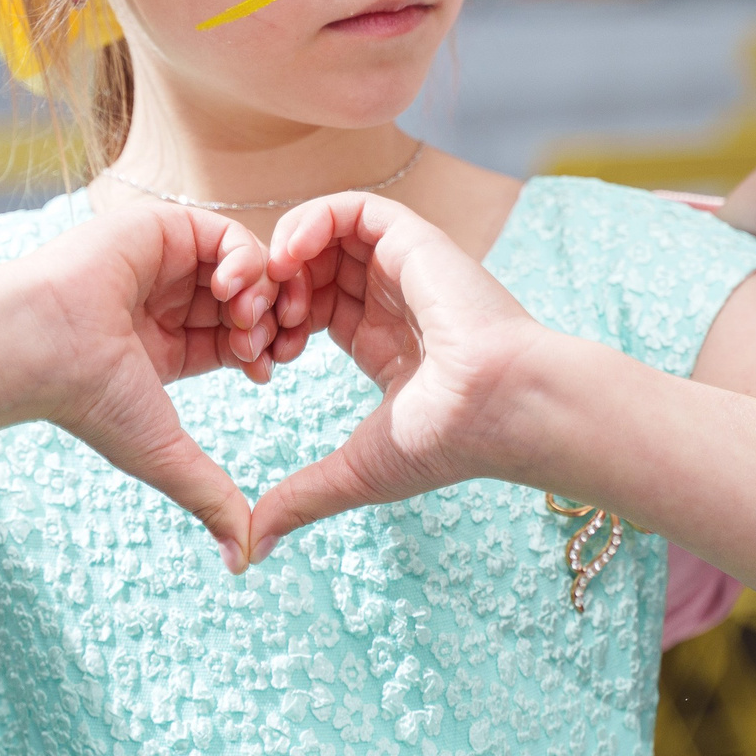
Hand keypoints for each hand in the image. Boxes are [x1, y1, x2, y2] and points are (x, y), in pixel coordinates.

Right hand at [0, 200, 296, 568]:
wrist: (40, 344)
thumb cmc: (89, 400)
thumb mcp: (165, 452)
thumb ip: (210, 498)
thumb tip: (245, 564)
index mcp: (168, 344)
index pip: (241, 337)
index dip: (264, 351)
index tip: (267, 372)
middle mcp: (168, 300)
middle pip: (250, 300)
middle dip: (272, 322)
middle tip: (270, 345)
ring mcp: (165, 261)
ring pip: (245, 265)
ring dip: (260, 293)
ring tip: (245, 320)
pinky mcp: (161, 227)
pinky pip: (226, 233)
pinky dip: (244, 259)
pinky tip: (230, 290)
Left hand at [245, 192, 548, 560]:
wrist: (500, 408)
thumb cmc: (446, 441)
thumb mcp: (356, 470)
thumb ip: (304, 497)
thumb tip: (255, 548)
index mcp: (382, 342)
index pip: (311, 312)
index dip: (274, 328)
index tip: (260, 362)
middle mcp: (392, 299)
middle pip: (311, 271)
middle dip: (272, 292)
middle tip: (254, 324)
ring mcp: (404, 267)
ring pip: (327, 234)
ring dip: (285, 256)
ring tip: (271, 291)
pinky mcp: (415, 240)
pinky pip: (354, 207)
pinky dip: (312, 219)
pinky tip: (289, 255)